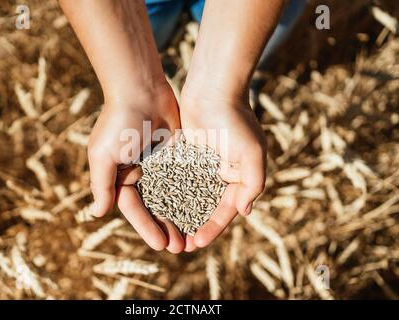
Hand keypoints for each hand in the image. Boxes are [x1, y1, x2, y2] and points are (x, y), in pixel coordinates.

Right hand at [88, 83, 185, 252]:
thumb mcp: (103, 155)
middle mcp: (140, 174)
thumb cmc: (118, 121)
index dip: (147, 228)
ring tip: (193, 237)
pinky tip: (204, 211)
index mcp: (121, 177)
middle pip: (155, 209)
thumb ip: (101, 185)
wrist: (141, 88)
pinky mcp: (177, 155)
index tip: (161, 244)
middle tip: (181, 247)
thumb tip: (97, 214)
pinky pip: (187, 179)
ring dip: (181, 218)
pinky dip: (193, 195)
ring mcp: (160, 165)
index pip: (134, 209)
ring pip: (173, 198)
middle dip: (166, 228)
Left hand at [179, 92, 266, 250]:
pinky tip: (157, 208)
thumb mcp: (253, 154)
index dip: (213, 228)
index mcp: (239, 176)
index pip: (226, 210)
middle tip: (181, 246)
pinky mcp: (184, 156)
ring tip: (168, 233)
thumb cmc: (236, 121)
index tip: (198, 243)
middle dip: (195, 227)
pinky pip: (176, 180)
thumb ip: (253, 184)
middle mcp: (220, 174)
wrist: (213, 90)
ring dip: (180, 216)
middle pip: (206, 208)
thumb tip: (245, 212)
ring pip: (189, 197)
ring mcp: (202, 165)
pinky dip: (169, 194)